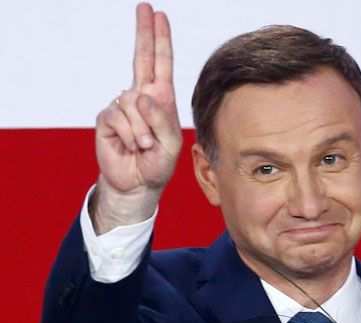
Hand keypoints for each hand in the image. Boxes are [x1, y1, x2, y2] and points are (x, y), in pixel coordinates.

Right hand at [92, 3, 181, 233]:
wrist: (138, 183)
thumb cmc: (158, 163)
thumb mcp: (170, 143)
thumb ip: (161, 119)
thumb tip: (141, 95)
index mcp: (161, 99)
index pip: (160, 64)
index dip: (159, 40)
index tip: (158, 15)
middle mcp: (141, 97)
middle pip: (140, 58)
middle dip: (143, 33)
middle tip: (144, 6)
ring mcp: (122, 106)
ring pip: (132, 103)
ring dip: (143, 129)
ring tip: (146, 146)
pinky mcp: (107, 119)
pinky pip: (119, 117)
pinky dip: (131, 135)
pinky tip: (133, 146)